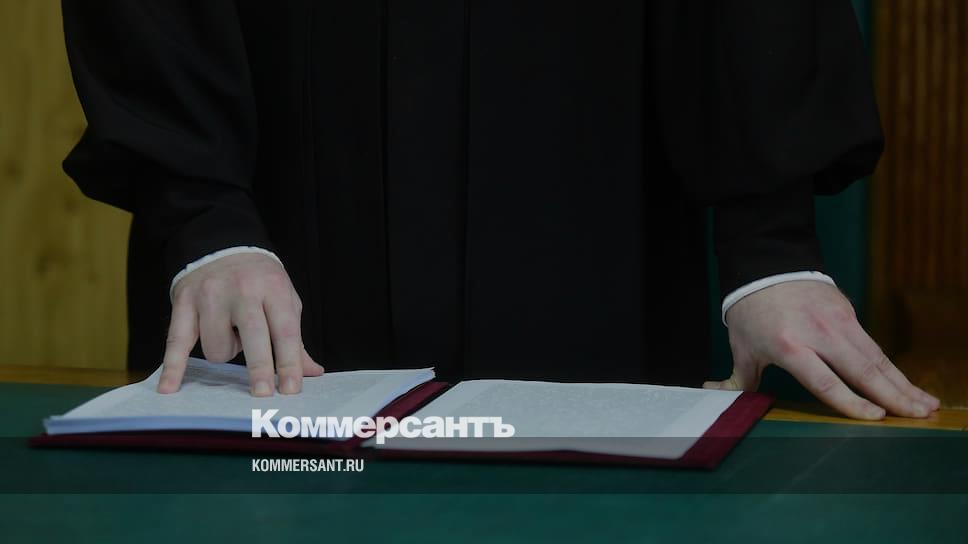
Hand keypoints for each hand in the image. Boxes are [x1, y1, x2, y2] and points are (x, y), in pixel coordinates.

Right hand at [157, 252, 323, 395]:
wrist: (221, 245)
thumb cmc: (259, 280)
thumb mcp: (284, 299)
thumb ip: (295, 338)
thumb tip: (312, 372)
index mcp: (273, 289)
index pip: (285, 331)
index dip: (289, 362)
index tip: (292, 389)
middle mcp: (243, 290)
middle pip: (253, 336)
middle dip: (259, 368)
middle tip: (264, 393)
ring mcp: (211, 296)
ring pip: (217, 346)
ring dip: (225, 352)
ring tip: (230, 333)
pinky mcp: (184, 303)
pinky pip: (177, 341)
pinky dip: (174, 366)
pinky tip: (170, 388)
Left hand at [705, 281, 939, 419]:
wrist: (766, 266)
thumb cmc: (751, 313)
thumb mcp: (741, 346)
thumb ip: (735, 378)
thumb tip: (710, 394)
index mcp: (788, 346)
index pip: (824, 380)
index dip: (849, 401)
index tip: (873, 416)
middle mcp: (818, 334)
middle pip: (860, 370)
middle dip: (891, 395)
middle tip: (915, 417)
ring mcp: (838, 322)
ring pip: (876, 358)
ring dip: (903, 384)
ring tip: (925, 406)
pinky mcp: (850, 314)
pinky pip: (875, 347)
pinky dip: (895, 368)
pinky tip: (911, 386)